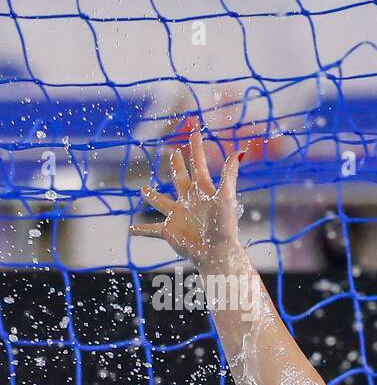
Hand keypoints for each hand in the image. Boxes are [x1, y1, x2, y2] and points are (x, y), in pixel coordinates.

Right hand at [129, 127, 242, 265]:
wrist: (217, 252)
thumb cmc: (224, 226)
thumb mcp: (226, 197)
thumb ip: (229, 175)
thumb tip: (238, 152)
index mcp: (202, 191)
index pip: (197, 164)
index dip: (196, 148)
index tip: (194, 132)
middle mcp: (189, 201)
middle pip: (180, 178)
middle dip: (176, 165)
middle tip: (172, 153)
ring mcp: (178, 215)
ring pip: (161, 201)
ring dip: (151, 196)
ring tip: (143, 190)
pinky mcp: (169, 231)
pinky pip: (151, 230)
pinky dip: (141, 230)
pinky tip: (130, 230)